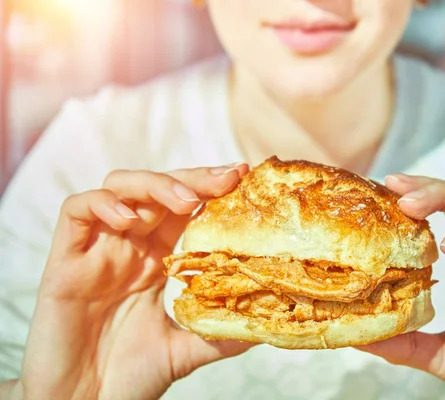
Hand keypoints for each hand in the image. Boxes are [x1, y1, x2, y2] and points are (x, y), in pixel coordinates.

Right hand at [20, 164, 252, 399]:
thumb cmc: (126, 377)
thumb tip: (264, 326)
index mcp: (156, 260)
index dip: (210, 189)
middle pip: (158, 189)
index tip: (242, 177)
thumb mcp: (184, 351)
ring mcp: (97, 250)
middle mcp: (128, 247)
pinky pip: (76, 211)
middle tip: (227, 178)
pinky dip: (103, 204)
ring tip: (185, 201)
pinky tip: (128, 219)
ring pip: (118, 187)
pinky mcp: (64, 261)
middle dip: (193, 178)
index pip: (184, 209)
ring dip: (154, 184)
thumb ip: (218, 333)